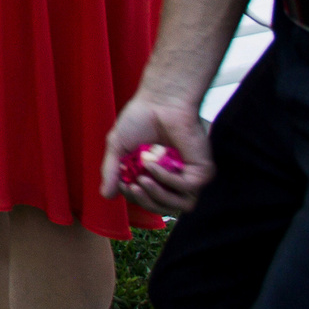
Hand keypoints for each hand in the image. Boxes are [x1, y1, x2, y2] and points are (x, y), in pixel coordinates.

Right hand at [101, 94, 213, 215]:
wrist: (160, 101)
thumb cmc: (139, 118)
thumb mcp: (117, 147)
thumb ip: (111, 171)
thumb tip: (106, 196)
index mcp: (155, 174)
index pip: (148, 199)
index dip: (134, 198)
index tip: (122, 184)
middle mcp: (174, 177)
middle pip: (164, 207)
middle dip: (145, 201)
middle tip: (131, 187)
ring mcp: (189, 174)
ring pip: (182, 205)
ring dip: (158, 197)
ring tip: (142, 181)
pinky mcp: (202, 170)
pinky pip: (187, 187)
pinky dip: (167, 179)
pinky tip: (152, 165)